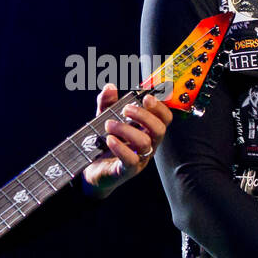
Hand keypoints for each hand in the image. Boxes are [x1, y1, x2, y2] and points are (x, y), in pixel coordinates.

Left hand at [81, 85, 172, 199]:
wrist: (92, 170)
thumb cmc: (104, 144)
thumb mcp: (104, 119)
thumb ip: (107, 103)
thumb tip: (110, 87)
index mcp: (147, 131)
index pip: (164, 118)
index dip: (160, 107)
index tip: (147, 97)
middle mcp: (148, 145)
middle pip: (159, 129)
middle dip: (143, 115)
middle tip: (125, 109)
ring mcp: (140, 159)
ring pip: (144, 143)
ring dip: (126, 129)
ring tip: (109, 124)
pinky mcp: (127, 170)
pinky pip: (131, 159)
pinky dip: (120, 147)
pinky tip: (110, 139)